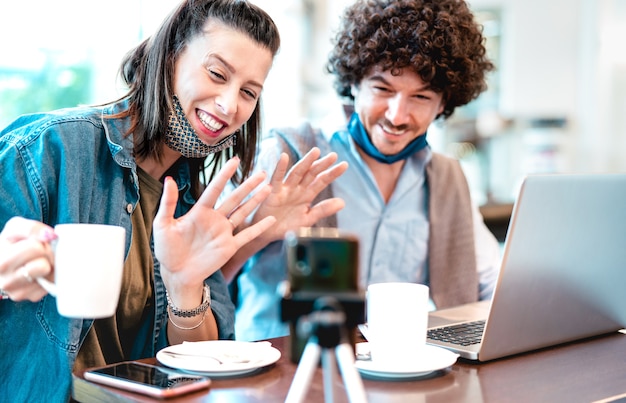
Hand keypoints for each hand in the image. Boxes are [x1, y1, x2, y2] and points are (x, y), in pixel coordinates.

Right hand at [0, 217, 56, 301]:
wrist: (4, 259)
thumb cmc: (12, 242)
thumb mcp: (15, 227)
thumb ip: (31, 228)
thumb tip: (51, 236)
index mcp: (1, 262)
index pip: (35, 248)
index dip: (40, 242)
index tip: (33, 243)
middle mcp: (6, 281)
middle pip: (44, 265)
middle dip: (46, 255)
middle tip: (38, 253)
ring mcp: (18, 293)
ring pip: (50, 276)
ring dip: (50, 265)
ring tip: (38, 261)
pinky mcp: (32, 298)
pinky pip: (53, 284)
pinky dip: (51, 276)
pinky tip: (40, 271)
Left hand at [153, 157, 275, 300]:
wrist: (176, 273)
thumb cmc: (167, 250)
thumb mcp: (163, 225)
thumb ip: (168, 203)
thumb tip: (168, 180)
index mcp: (200, 212)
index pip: (215, 189)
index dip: (225, 175)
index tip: (234, 161)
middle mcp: (215, 219)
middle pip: (235, 198)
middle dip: (248, 185)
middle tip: (262, 173)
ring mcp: (223, 233)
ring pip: (243, 212)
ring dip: (256, 201)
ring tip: (269, 189)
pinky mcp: (229, 247)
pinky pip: (247, 236)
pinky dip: (260, 227)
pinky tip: (271, 219)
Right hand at [249, 147, 347, 242]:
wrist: (267, 234)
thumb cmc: (287, 226)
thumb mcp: (308, 219)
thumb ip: (323, 210)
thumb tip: (342, 202)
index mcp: (307, 194)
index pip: (322, 181)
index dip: (332, 173)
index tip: (344, 165)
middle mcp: (297, 189)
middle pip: (311, 173)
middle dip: (322, 164)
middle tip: (333, 155)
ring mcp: (285, 189)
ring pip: (297, 172)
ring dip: (305, 162)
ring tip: (315, 152)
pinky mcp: (273, 192)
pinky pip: (276, 179)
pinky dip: (279, 168)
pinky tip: (284, 157)